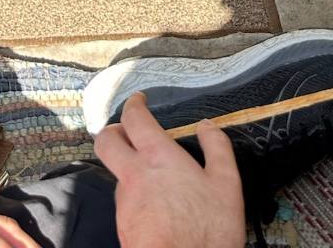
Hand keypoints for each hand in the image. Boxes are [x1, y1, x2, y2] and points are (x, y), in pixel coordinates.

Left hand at [95, 93, 244, 247]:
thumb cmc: (205, 231)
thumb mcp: (226, 185)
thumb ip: (217, 149)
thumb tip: (207, 126)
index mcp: (157, 157)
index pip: (133, 118)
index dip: (134, 104)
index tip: (140, 101)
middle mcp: (133, 175)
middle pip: (106, 140)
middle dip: (115, 130)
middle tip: (131, 132)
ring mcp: (124, 203)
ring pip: (116, 174)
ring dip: (128, 169)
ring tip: (154, 180)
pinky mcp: (123, 227)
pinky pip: (124, 203)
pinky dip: (135, 197)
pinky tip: (156, 208)